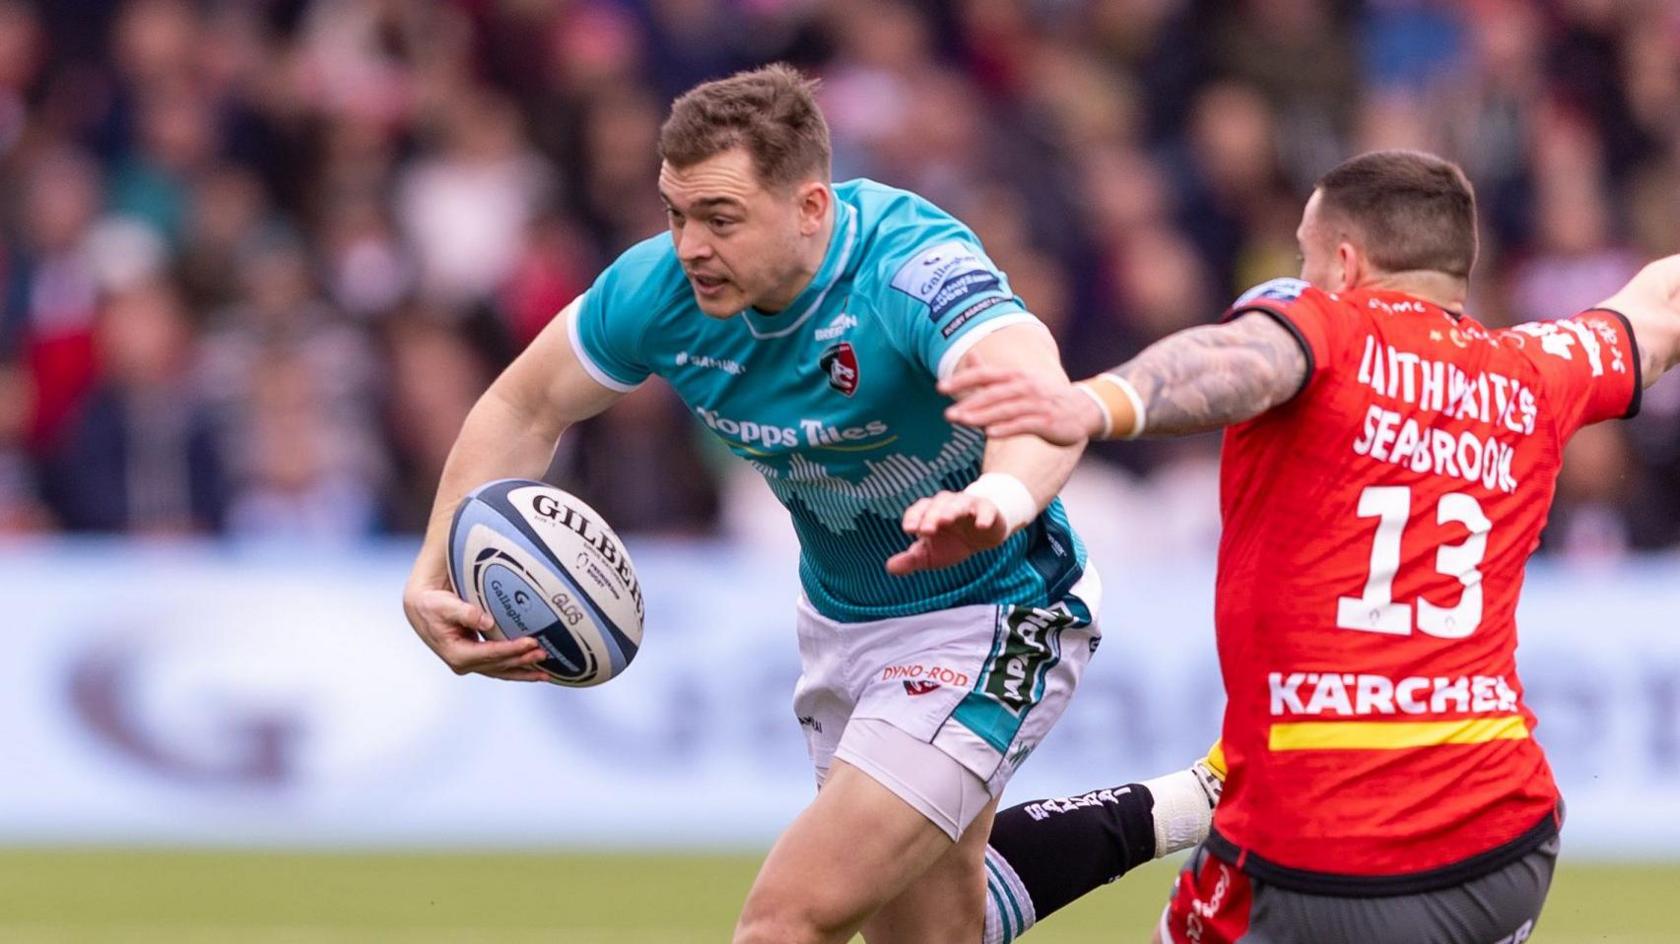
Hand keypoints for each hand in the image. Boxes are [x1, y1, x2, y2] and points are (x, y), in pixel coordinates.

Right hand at [403, 580, 551, 681]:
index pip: (490, 654)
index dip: (511, 650)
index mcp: (456, 653)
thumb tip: (485, 621)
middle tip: (544, 654)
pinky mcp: (476, 658)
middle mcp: (464, 663)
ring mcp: (470, 663)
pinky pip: (500, 666)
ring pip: (502, 671)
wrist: (421, 608)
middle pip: (499, 666)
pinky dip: (516, 668)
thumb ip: (464, 613)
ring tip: (546, 672)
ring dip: (523, 671)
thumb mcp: (443, 606)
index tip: (530, 643)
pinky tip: (533, 669)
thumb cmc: (431, 605)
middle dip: (523, 661)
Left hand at [886, 490, 1010, 574]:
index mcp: (931, 512)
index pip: (919, 510)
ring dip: (951, 510)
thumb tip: (890, 567)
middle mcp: (948, 505)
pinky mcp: (988, 510)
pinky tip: (980, 526)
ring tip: (946, 520)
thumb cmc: (953, 542)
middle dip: (931, 516)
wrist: (985, 534)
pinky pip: (986, 510)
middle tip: (926, 529)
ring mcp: (968, 505)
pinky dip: (983, 516)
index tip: (909, 529)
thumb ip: (912, 560)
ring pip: (959, 503)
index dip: (913, 518)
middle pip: (937, 504)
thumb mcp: (932, 555)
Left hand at [940, 366, 1100, 445]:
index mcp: (1016, 376)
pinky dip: (1007, 428)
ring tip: (963, 422)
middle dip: (969, 403)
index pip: (985, 375)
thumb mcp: (1019, 381)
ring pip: (1006, 409)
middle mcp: (1026, 387)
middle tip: (948, 415)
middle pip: (993, 394)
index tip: (940, 388)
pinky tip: (990, 433)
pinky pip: (1024, 425)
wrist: (1082, 409)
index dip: (963, 380)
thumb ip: (992, 375)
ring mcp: (1037, 404)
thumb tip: (969, 356)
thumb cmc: (1042, 396)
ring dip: (983, 416)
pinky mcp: (1047, 422)